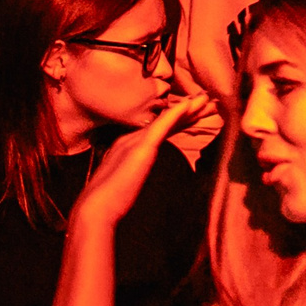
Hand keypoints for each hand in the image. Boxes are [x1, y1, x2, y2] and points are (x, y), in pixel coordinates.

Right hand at [71, 92, 211, 236]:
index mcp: (127, 147)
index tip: (196, 112)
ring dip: (188, 108)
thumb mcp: (125, 183)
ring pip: (166, 121)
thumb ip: (132, 173)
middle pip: (165, 123)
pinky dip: (175, 114)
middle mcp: (130, 139)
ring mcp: (134, 141)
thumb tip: (137, 174)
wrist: (96, 207)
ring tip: (207, 99)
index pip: (158, 130)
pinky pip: (161, 126)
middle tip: (209, 101)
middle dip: (188, 111)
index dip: (179, 120)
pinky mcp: (140, 148)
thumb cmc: (108, 201)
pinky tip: (189, 105)